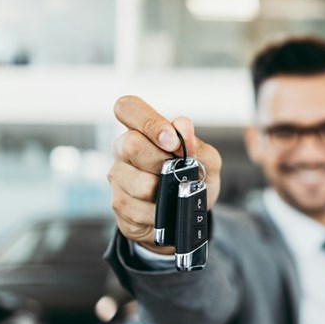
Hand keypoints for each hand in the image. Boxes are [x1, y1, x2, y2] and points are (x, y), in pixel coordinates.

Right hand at [107, 95, 221, 253]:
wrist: (186, 215)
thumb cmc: (191, 179)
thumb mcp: (206, 161)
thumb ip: (197, 143)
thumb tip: (183, 127)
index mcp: (142, 130)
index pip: (128, 108)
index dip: (149, 121)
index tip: (172, 141)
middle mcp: (123, 149)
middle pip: (132, 145)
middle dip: (163, 161)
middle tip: (178, 171)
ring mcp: (118, 178)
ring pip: (139, 183)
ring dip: (165, 191)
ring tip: (173, 191)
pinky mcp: (119, 205)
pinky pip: (141, 210)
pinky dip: (162, 212)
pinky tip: (164, 209)